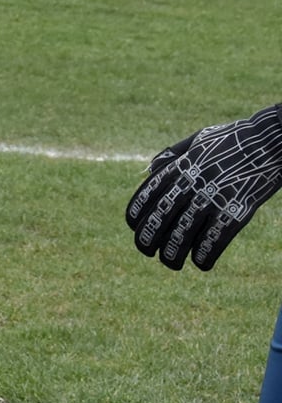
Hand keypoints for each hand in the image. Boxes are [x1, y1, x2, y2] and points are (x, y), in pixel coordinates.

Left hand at [127, 103, 281, 269]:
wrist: (271, 141)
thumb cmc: (234, 140)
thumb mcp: (198, 139)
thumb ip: (174, 153)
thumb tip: (150, 168)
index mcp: (182, 166)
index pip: (149, 193)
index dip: (137, 213)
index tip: (133, 226)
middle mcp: (193, 183)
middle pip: (162, 216)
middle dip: (148, 238)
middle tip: (146, 251)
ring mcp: (215, 197)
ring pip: (184, 232)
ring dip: (173, 252)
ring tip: (171, 263)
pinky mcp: (237, 210)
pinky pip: (215, 238)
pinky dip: (205, 253)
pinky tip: (201, 263)